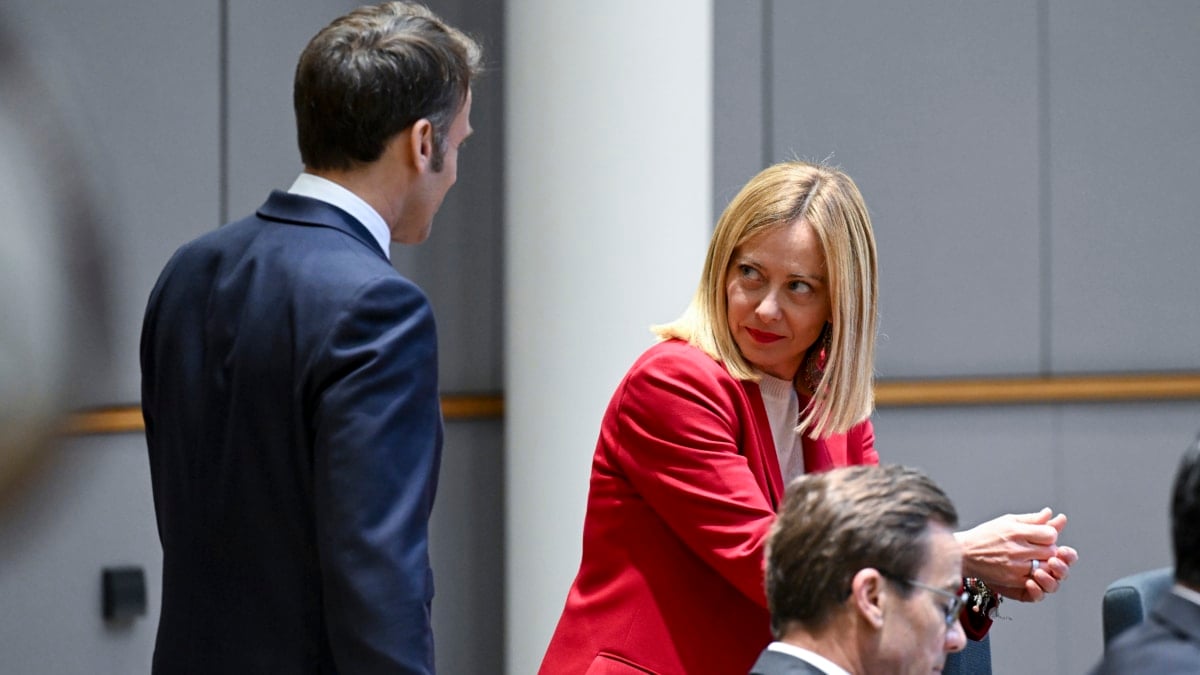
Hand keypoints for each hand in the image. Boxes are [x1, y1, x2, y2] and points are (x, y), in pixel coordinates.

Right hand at [955, 508, 1077, 601]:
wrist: (964, 554)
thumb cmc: (984, 536)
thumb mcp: (1006, 521)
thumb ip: (1030, 518)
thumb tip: (1049, 513)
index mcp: (1015, 531)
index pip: (1050, 534)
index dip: (1049, 535)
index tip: (1043, 536)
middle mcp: (1016, 549)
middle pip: (1051, 551)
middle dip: (1049, 549)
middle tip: (1040, 548)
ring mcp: (1015, 566)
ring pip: (1046, 567)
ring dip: (1044, 563)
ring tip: (1034, 558)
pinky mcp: (1013, 579)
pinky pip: (1035, 579)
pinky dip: (1036, 575)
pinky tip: (1027, 568)